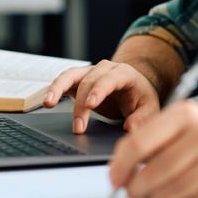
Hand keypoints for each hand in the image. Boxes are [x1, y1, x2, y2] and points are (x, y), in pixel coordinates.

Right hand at [43, 60, 160, 133]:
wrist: (133, 88)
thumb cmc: (141, 98)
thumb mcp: (150, 109)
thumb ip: (143, 118)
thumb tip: (131, 128)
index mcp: (124, 73)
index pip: (109, 79)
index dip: (99, 90)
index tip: (90, 104)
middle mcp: (105, 68)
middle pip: (88, 81)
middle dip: (81, 105)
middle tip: (78, 127)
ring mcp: (90, 72)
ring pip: (71, 75)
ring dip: (59, 88)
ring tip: (49, 102)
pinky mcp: (79, 79)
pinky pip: (64, 81)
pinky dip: (55, 89)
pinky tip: (48, 100)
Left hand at [107, 101, 197, 197]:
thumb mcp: (188, 122)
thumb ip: (156, 136)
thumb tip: (122, 161)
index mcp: (185, 113)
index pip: (139, 142)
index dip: (120, 164)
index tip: (114, 176)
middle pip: (151, 170)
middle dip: (133, 186)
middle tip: (129, 190)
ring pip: (167, 189)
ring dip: (151, 197)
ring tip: (148, 195)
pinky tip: (173, 194)